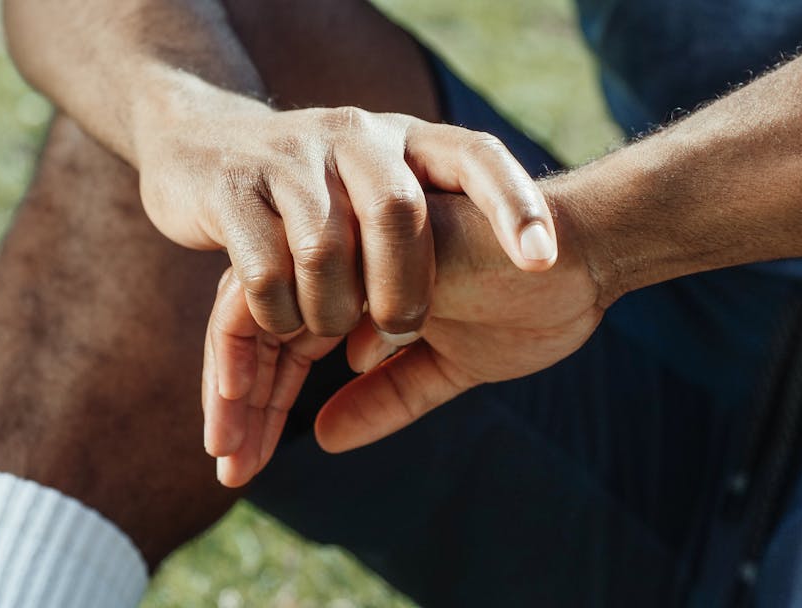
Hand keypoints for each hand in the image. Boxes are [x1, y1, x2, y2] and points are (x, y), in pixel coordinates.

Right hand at [136, 102, 558, 340]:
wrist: (200, 144)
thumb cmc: (312, 195)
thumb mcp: (376, 198)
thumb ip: (425, 240)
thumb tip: (491, 305)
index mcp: (405, 140)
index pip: (477, 156)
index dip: (514, 205)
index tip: (543, 261)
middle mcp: (354, 137)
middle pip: (397, 213)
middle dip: (403, 291)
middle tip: (402, 333)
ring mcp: (290, 158)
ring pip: (324, 251)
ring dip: (332, 311)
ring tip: (327, 331)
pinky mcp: (233, 189)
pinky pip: (264, 268)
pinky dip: (278, 313)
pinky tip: (279, 324)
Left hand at [203, 190, 606, 486]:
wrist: (574, 257)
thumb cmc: (524, 305)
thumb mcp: (444, 370)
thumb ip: (386, 397)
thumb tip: (325, 438)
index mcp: (359, 291)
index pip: (286, 346)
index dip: (260, 405)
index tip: (244, 460)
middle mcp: (340, 267)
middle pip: (255, 331)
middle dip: (236, 402)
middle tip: (226, 462)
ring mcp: (338, 247)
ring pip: (248, 310)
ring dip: (234, 385)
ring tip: (229, 447)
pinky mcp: (340, 237)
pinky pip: (267, 287)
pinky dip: (243, 342)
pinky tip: (240, 398)